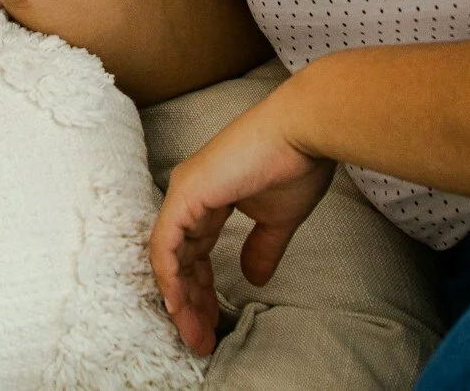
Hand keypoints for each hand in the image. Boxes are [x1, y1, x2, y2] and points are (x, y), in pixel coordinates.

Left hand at [149, 87, 334, 356]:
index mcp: (209, 196)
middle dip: (190, 302)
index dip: (202, 288)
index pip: (195, 251)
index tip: (213, 322)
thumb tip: (254, 278)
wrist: (303, 130)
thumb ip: (261, 247)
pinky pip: (166, 244)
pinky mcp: (187, 193)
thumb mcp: (278, 219)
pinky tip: (179, 305)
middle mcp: (189, 193)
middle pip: (179, 258)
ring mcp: (185, 192)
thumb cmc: (296, 164)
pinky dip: (170, 277)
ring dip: (180, 299)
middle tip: (199, 339)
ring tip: (193, 333)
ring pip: (168, 256)